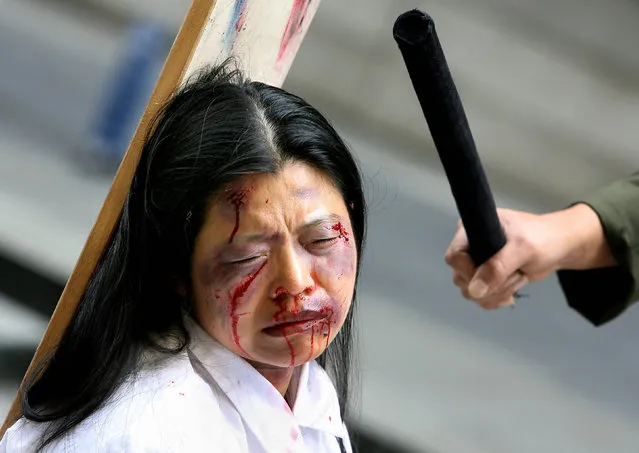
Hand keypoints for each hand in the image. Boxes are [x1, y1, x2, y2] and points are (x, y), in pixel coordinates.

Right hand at [444, 205, 610, 308]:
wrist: (558, 248)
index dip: (470, 271)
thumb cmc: (543, 238)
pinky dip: (498, 299)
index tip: (494, 274)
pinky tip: (514, 288)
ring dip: (497, 292)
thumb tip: (474, 289)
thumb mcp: (522, 249)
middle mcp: (469, 247)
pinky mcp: (485, 278)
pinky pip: (480, 298)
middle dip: (491, 284)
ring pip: (471, 292)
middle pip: (461, 278)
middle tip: (516, 273)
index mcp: (471, 231)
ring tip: (519, 277)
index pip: (454, 257)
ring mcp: (476, 264)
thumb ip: (498, 267)